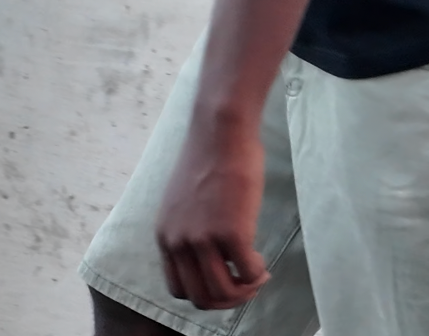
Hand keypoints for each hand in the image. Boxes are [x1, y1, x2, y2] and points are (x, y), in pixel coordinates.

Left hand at [155, 123, 270, 310]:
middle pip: (200, 296)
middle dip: (226, 300)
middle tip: (246, 288)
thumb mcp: (185, 198)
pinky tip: (263, 266)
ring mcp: (203, 239)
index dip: (204, 293)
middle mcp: (179, 242)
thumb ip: (191, 224)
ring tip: (257, 278)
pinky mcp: (231, 231)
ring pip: (222, 292)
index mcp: (166, 234)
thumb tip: (210, 246)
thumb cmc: (210, 154)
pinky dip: (256, 275)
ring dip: (243, 292)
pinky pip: (246, 271)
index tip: (224, 282)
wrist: (221, 128)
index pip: (178, 288)